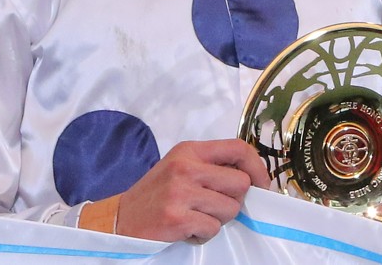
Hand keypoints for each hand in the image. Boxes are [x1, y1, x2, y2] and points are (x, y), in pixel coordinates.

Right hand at [82, 138, 268, 241]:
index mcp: (190, 150)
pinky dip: (203, 234)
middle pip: (241, 184)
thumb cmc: (156, 194)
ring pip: (230, 209)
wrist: (119, 220)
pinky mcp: (176, 217)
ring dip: (218, 219)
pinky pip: (212, 229)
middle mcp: (186, 167)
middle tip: (215, 207)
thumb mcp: (180, 167)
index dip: (257, 167)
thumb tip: (252, 177)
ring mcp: (180, 192)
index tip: (262, 184)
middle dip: (235, 201)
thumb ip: (211, 166)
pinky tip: (187, 229)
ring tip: (197, 217)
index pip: (238, 148)